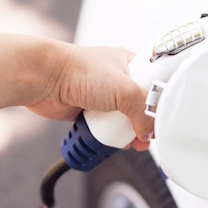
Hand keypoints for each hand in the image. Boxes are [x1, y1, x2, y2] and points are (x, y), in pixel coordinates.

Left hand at [26, 43, 153, 150]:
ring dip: (125, 134)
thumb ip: (144, 111)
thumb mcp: (124, 89)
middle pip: (141, 108)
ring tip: (129, 142)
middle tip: (146, 136)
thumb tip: (150, 131)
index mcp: (130, 65)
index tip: (164, 120)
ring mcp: (103, 97)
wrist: (44, 79)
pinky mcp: (89, 111)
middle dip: (143, 125)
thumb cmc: (78, 69)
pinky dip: (107, 136)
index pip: (156, 86)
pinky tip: (110, 142)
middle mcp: (118, 80)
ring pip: (123, 121)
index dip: (161, 104)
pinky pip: (105, 128)